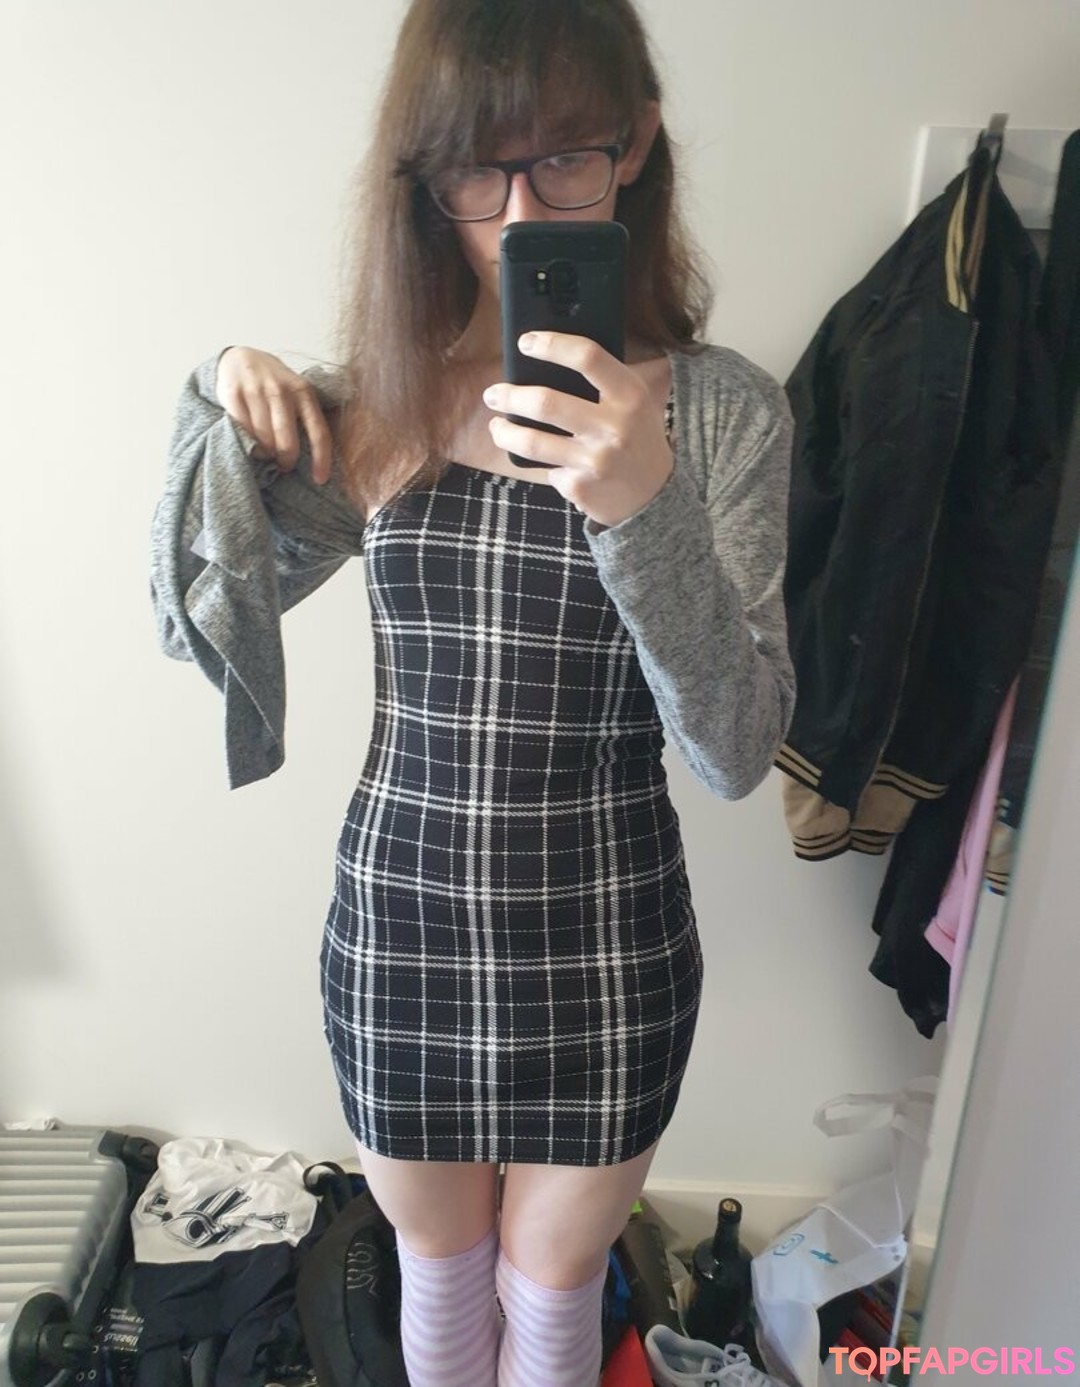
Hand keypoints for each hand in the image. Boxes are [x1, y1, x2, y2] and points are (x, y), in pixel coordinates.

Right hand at [216, 346, 333, 484]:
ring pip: (263, 440)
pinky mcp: (234, 394)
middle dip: (286, 460)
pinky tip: (250, 441)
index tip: (320, 480)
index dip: (321, 460)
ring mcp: (256, 391)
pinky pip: (242, 431)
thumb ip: (308, 416)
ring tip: (266, 452)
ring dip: (265, 453)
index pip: (319, 433)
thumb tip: (321, 458)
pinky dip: (247, 442)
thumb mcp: (298, 392)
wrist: (242, 358)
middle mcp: (281, 391)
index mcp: (304, 393)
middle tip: (284, 465)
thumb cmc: (276, 385)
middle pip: (287, 442)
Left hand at [482, 332, 672, 528]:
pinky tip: (546, 462)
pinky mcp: (580, 486)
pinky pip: (546, 469)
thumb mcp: (634, 401)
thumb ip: (602, 379)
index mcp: (629, 395)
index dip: (552, 345)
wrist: (654, 496)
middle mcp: (614, 427)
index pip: (588, 357)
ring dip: (503, 432)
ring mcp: (595, 460)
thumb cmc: (635, 437)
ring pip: (532, 442)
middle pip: (546, 403)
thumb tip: (545, 355)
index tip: (525, 343)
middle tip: (493, 394)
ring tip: (497, 426)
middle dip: (510, 396)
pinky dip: (541, 464)